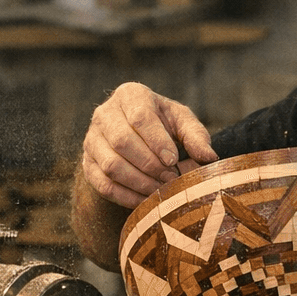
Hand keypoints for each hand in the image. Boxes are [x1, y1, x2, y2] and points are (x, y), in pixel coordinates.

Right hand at [81, 83, 217, 208]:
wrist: (136, 134)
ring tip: (160, 189)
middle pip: (122, 141)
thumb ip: (196, 136)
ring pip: (110, 165)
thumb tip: (208, 157)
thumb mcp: (182, 122)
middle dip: (149, 164)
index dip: (156, 141)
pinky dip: (126, 196)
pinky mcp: (88, 163)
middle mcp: (104, 114)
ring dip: (139, 182)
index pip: (139, 117)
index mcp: (130, 95)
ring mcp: (92, 139)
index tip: (173, 160)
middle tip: (170, 178)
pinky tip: (145, 200)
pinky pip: (103, 184)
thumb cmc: (163, 124)